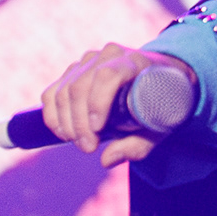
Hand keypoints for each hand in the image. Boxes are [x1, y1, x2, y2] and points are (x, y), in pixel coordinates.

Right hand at [40, 43, 194, 166]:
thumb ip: (139, 144)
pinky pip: (52, 92)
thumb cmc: (164, 101)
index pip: (107, 76)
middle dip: (80, 122)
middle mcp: (109, 55)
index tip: (97, 130)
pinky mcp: (74, 71)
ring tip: (81, 143)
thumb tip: (106, 160)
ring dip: (66, 123)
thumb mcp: (161, 123)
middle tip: (88, 147)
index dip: (97, 103)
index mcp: (135, 61)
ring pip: (64, 91)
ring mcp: (89, 61)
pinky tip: (63, 133)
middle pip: (81, 86)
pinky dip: (53, 115)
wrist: (164, 77)